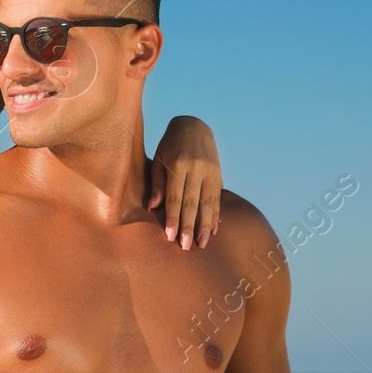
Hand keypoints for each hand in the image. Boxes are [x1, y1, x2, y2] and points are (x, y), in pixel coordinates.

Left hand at [148, 116, 220, 250]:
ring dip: (205, 225)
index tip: (171, 236)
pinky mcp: (219, 174)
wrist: (193, 125)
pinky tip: (214, 230)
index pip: (175, 197)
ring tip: (202, 244)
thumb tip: (152, 207)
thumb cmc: (169, 145)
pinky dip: (216, 215)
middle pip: (193, 203)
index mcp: (178, 165)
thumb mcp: (158, 159)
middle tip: (186, 247)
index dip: (173, 218)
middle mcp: (197, 168)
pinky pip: (218, 198)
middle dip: (190, 226)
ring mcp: (211, 171)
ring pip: (208, 203)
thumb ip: (157, 183)